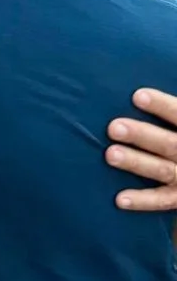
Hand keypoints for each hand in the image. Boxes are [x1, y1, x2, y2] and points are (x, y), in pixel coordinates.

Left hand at [106, 89, 176, 209]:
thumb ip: (169, 107)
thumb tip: (140, 80)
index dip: (162, 105)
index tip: (136, 96)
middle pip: (170, 144)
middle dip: (143, 135)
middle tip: (113, 127)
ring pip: (164, 170)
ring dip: (137, 163)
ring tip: (110, 155)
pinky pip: (163, 201)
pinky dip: (142, 200)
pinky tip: (119, 199)